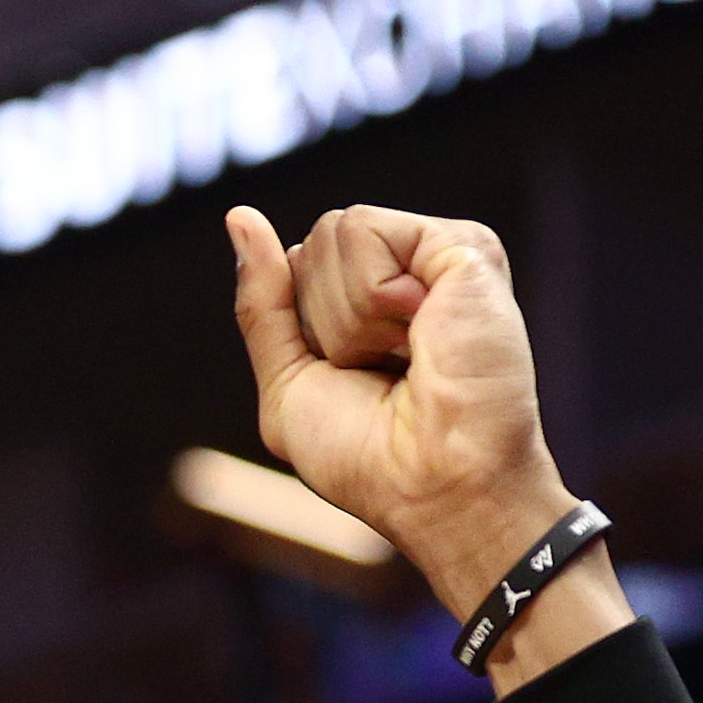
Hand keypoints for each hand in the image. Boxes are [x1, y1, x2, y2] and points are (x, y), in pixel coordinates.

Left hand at [224, 203, 627, 688]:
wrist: (432, 486)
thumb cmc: (367, 459)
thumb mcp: (288, 382)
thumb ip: (263, 304)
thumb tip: (239, 217)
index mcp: (372, 304)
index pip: (296, 269)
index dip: (304, 331)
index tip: (352, 380)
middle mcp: (409, 272)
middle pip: (311, 246)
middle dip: (324, 322)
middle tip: (384, 371)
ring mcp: (439, 256)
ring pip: (335, 233)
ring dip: (348, 317)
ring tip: (407, 356)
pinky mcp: (464, 246)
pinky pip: (365, 230)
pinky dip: (373, 297)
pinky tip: (422, 333)